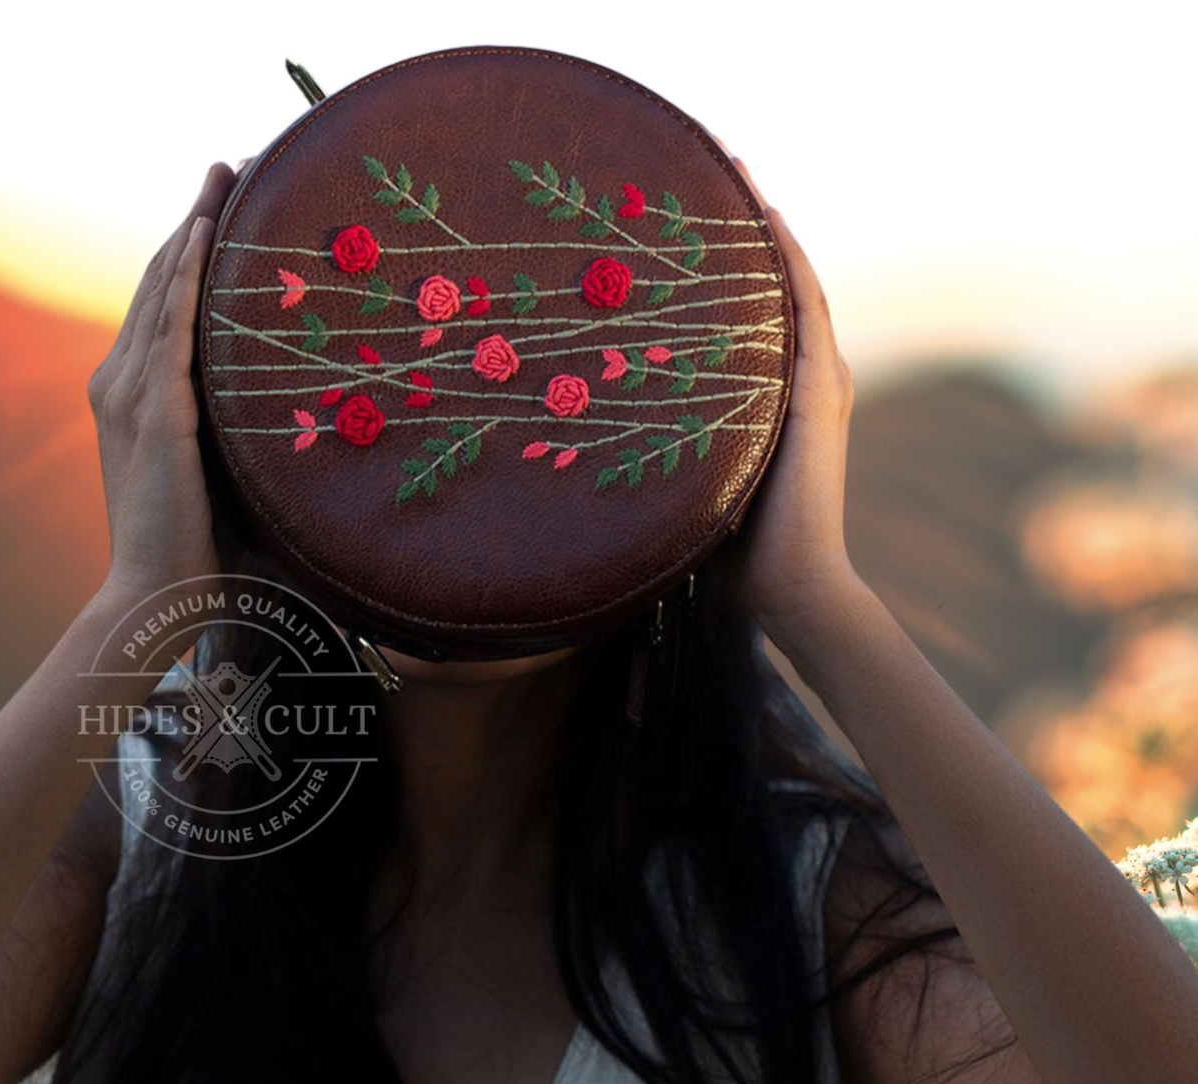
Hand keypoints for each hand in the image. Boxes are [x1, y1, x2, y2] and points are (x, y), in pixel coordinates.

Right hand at [89, 161, 241, 599]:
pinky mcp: (153, 411)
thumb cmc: (199, 556)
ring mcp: (129, 393)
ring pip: (164, 289)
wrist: (159, 597)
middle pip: (161, 281)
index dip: (189, 251)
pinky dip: (187, 274)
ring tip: (226, 174)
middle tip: (231, 167)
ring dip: (195, 225)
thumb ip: (246, 443)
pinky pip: (171, 326)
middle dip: (195, 218)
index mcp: (134, 399)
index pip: (162, 307)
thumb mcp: (224, 483)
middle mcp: (119, 384)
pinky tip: (207, 229)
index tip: (223, 208)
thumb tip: (306, 432)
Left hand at [701, 134, 864, 644]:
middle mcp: (808, 380)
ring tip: (734, 168)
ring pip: (793, 283)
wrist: (788, 587)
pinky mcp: (818, 393)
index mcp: (781, 399)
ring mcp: (819, 382)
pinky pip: (802, 308)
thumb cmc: (735, 553)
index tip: (688, 219)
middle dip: (746, 227)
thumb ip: (668, 451)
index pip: (758, 315)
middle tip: (709, 169)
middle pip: (777, 284)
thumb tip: (592, 447)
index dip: (731, 263)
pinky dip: (785, 260)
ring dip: (766, 224)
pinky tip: (763, 216)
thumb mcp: (694, 483)